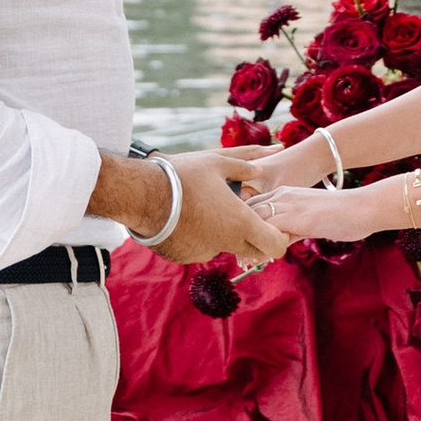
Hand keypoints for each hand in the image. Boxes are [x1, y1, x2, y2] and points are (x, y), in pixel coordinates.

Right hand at [155, 153, 290, 266]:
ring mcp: (206, 253)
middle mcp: (227, 243)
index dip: (278, 237)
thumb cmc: (182, 176)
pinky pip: (202, 250)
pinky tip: (189, 219)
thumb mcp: (216, 163)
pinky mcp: (186, 257)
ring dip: (224, 236)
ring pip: (225, 248)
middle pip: (254, 251)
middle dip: (254, 238)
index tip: (271, 224)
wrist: (142, 196)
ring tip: (208, 210)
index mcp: (241, 222)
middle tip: (242, 216)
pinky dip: (202, 238)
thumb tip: (260, 168)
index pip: (276, 245)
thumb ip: (244, 167)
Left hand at [249, 182, 385, 249]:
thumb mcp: (309, 220)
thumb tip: (278, 242)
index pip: (252, 204)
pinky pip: (269, 231)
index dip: (245, 223)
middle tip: (240, 257)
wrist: (363, 207)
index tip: (242, 243)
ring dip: (248, 242)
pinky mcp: (296, 218)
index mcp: (284, 193)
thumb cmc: (341, 214)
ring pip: (254, 220)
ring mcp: (288, 204)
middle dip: (241, 233)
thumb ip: (291, 228)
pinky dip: (262, 247)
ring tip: (246, 262)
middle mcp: (282, 195)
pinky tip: (261, 261)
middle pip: (247, 211)